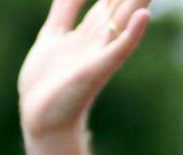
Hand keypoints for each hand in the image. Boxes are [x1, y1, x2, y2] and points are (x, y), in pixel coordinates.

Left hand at [18, 0, 149, 147]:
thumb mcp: (54, 33)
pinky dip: (132, 34)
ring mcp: (101, 55)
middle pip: (123, 3)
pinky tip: (144, 17)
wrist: (38, 116)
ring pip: (125, 20)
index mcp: (92, 29)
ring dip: (140, 2)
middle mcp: (101, 39)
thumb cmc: (46, 81)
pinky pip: (118, 51)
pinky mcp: (96, 71)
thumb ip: (67, 8)